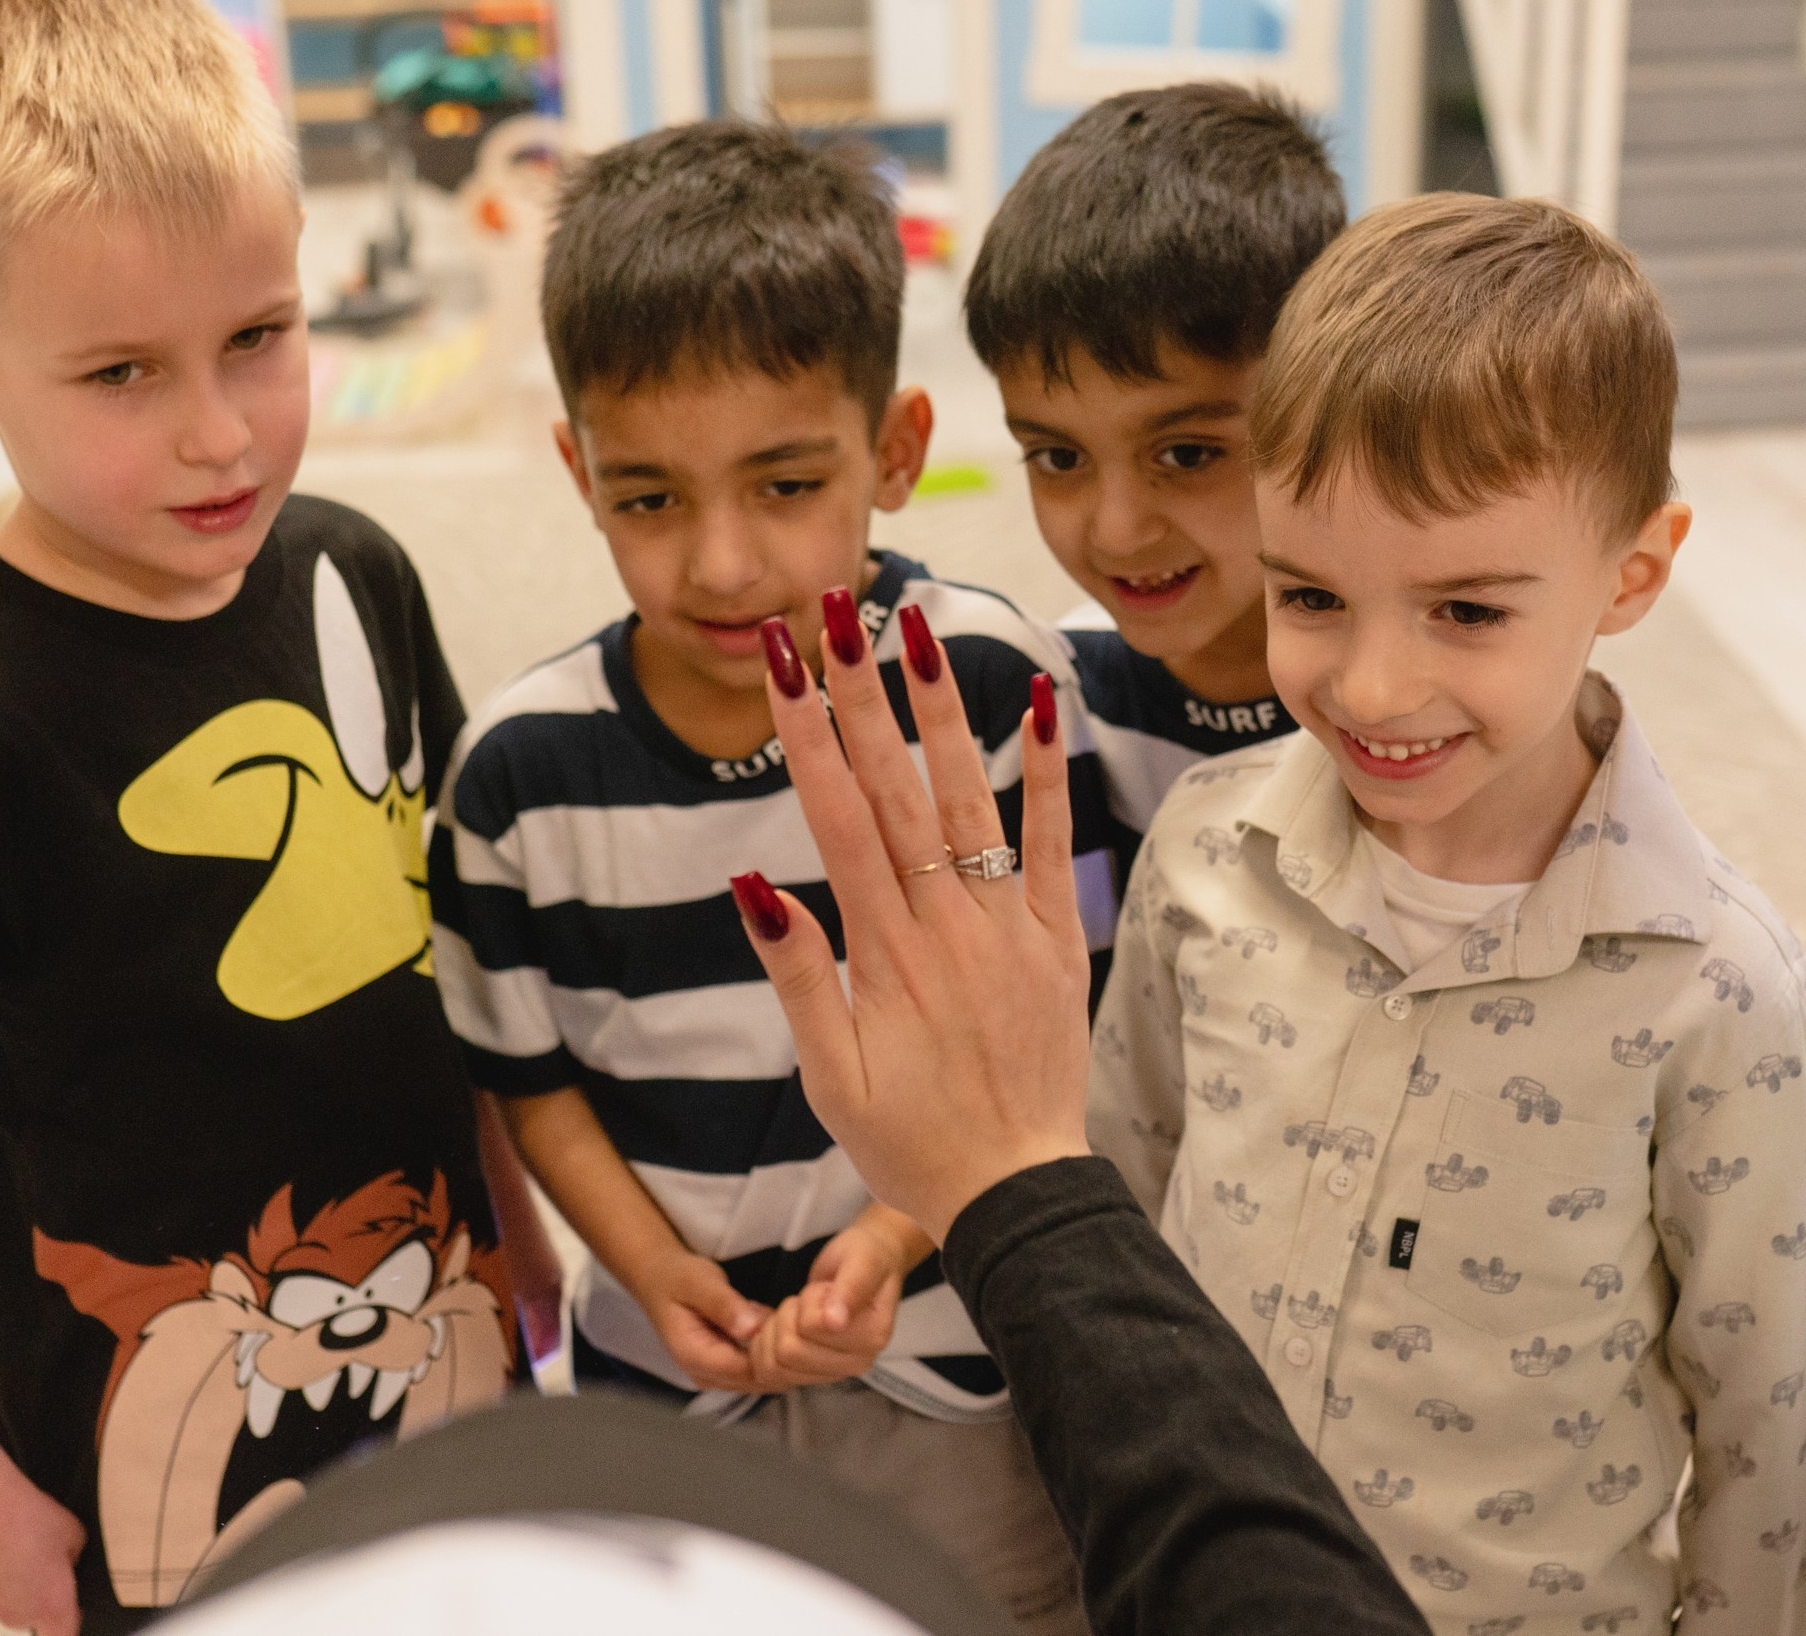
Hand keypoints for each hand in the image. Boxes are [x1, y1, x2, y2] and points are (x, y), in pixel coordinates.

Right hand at [0, 1430, 86, 1633]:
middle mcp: (14, 1615)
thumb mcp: (74, 1532)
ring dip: (6, 1580)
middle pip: (30, 1614)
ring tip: (9, 1542)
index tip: (69, 1608)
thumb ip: (74, 1559)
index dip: (67, 1620)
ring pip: (0, 1598)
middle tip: (37, 1554)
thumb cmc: (23, 1515)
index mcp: (50, 1606)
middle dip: (36, 1590)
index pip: (64, 1634)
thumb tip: (66, 1563)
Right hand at [630, 1244, 775, 1392]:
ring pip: (762, 1379)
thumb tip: (753, 1329)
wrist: (659, 1279)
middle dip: (778, 1354)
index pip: (748, 1372)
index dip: (774, 1352)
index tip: (784, 1323)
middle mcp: (704, 1374)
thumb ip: (726, 1306)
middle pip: (758, 1381)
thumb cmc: (677, 1278)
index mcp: (694, 1357)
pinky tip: (762, 1323)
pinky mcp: (724, 1370)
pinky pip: (757, 1370)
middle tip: (781, 1317)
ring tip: (766, 1315)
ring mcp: (714, 1376)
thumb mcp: (699, 1282)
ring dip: (775, 1352)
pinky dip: (768, 1350)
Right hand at [730, 598, 1091, 1243]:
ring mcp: (1007, 925)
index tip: (781, 661)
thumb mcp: (829, 1077)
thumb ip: (798, 974)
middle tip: (834, 611)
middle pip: (895, 787)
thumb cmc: (908, 1141)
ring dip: (939, 707)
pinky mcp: (1054, 937)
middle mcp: (947, 924)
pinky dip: (1043, 771)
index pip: (836, 817)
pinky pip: (1051, 841)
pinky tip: (1036, 701)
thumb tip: (750, 883)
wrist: (1015, 1192)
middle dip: (859, 692)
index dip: (806, 732)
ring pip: (969, 796)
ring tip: (913, 628)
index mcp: (884, 953)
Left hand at [747, 1213, 917, 1386]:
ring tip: (800, 1313)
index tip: (827, 1291)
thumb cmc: (865, 1258)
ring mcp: (834, 1372)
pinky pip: (770, 1374)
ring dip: (776, 1331)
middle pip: (789, 1352)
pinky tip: (784, 1327)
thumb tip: (835, 1322)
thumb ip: (850, 1289)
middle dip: (788, 1317)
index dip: (808, 1302)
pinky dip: (766, 1347)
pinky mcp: (813, 1375)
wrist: (869, 1263)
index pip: (810, 1329)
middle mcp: (857, 1362)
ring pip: (775, 1366)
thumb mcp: (861, 1260)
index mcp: (872, 1337)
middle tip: (809, 1301)